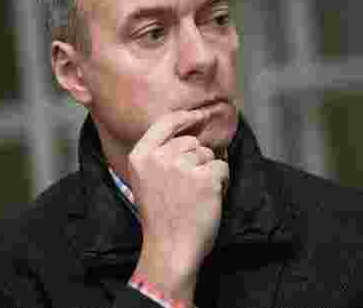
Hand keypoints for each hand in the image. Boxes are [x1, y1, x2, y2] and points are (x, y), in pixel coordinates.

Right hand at [129, 110, 228, 302]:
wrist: (170, 248)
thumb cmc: (160, 216)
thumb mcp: (145, 180)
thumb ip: (158, 155)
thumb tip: (188, 134)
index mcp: (140, 156)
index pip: (165, 123)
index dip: (185, 117)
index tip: (200, 114)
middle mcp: (159, 157)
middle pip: (191, 142)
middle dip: (196, 158)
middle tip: (188, 186)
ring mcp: (182, 166)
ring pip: (208, 154)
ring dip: (208, 171)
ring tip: (196, 194)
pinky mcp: (205, 178)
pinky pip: (222, 167)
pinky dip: (222, 181)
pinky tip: (209, 198)